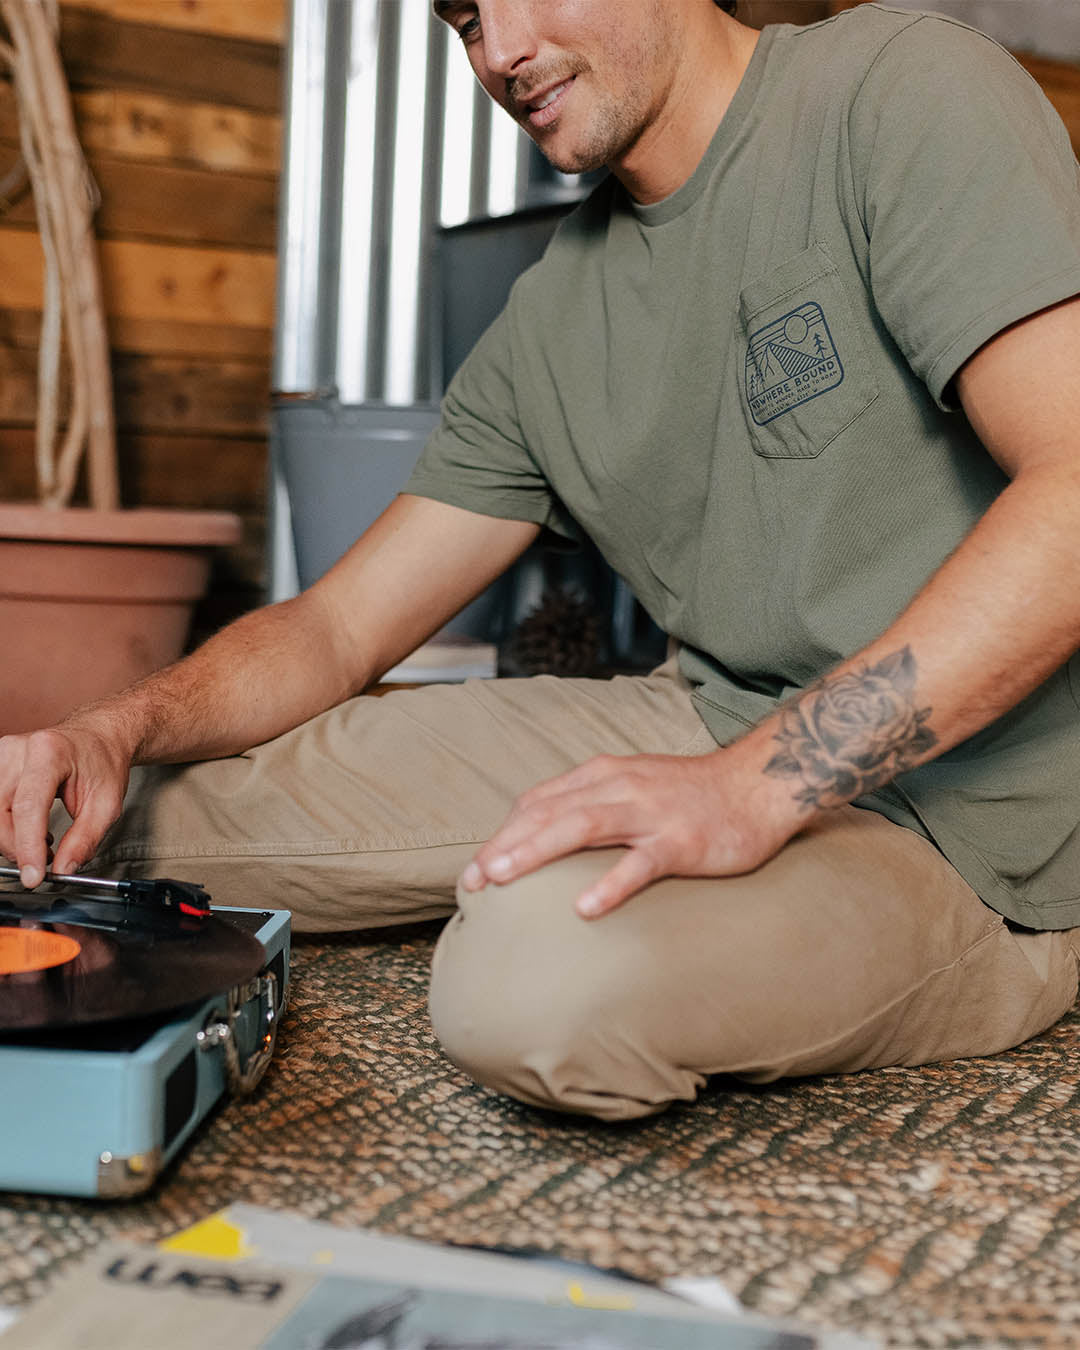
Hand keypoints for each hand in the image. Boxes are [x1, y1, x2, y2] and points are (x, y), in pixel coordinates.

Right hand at [0, 722, 131, 887]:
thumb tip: (63, 869)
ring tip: (42, 840)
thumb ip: (85, 839)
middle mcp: (18, 750)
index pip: (28, 806)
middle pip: (1, 813)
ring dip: (11, 838)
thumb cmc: (102, 764)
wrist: (96, 738)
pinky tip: (29, 827)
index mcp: (50, 752)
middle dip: (18, 848)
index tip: (34, 876)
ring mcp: (2, 755)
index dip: (27, 846)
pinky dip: (6, 825)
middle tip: (46, 861)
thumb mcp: (107, 805)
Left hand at [460, 746, 805, 918]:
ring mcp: (650, 814)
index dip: (503, 833)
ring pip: (583, 827)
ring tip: (503, 879)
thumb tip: (543, 836)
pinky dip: (611, 885)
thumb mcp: (632, 785)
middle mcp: (619, 787)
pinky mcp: (681, 841)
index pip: (539, 801)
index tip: (475, 869)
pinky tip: (586, 909)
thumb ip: (591, 803)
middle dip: (505, 845)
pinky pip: (641, 864)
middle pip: (549, 813)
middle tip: (472, 880)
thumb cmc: (689, 794)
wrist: (757, 785)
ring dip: (537, 851)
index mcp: (603, 775)